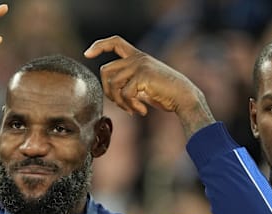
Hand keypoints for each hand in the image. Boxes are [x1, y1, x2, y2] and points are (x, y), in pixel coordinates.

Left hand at [84, 35, 214, 136]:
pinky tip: (142, 112)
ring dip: (121, 103)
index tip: (87, 54)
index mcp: (138, 56)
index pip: (114, 42)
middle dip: (108, 92)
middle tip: (121, 105)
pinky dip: (131, 107)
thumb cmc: (165, 94)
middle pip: (105, 71)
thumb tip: (112, 94)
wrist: (183, 97)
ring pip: (113, 85)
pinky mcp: (142, 76)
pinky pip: (125, 94)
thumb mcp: (144, 87)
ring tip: (134, 110)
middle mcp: (137, 58)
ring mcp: (139, 66)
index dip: (99, 46)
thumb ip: (129, 84)